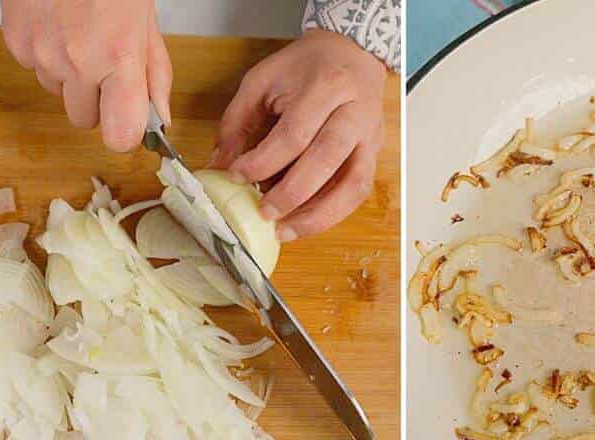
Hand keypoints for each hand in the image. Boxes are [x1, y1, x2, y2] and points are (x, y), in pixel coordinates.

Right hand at [1, 0, 171, 151]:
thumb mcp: (144, 21)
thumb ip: (154, 73)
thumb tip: (160, 117)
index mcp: (118, 58)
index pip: (120, 138)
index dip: (123, 131)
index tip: (126, 118)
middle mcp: (77, 62)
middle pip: (84, 119)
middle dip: (94, 100)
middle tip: (100, 61)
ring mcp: (42, 53)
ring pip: (57, 92)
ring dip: (67, 74)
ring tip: (76, 31)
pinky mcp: (16, 41)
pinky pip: (33, 68)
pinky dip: (43, 52)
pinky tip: (54, 21)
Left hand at [212, 30, 386, 241]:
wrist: (352, 53)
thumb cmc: (306, 67)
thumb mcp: (264, 80)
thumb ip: (238, 120)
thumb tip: (220, 164)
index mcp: (325, 85)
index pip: (293, 133)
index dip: (264, 161)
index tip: (237, 176)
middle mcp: (354, 113)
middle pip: (325, 160)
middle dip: (291, 193)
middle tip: (264, 213)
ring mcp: (369, 137)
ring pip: (351, 185)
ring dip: (318, 215)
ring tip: (287, 231)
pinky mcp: (375, 155)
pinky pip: (358, 193)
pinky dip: (333, 213)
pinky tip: (307, 223)